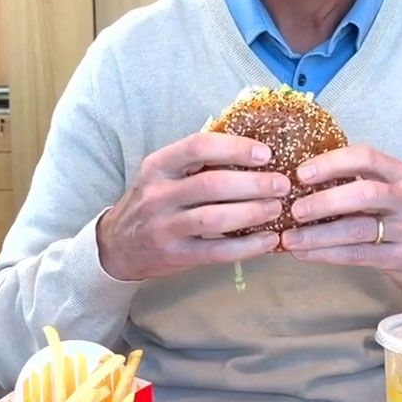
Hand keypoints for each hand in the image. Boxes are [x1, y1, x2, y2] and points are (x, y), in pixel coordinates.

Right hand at [97, 132, 289, 280]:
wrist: (118, 245)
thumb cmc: (154, 201)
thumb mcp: (165, 173)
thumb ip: (198, 161)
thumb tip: (254, 148)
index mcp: (159, 165)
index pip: (199, 146)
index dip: (235, 148)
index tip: (265, 154)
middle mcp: (159, 194)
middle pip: (213, 184)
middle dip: (254, 184)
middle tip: (282, 184)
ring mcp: (165, 227)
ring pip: (216, 218)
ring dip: (253, 213)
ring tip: (277, 208)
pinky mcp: (176, 255)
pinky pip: (218, 251)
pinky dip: (248, 246)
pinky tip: (269, 240)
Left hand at [280, 145, 401, 294]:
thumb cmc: (399, 216)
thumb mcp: (388, 191)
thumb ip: (355, 181)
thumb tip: (299, 181)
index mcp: (401, 174)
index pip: (366, 157)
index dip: (332, 162)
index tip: (302, 173)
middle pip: (364, 194)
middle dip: (324, 201)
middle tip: (294, 210)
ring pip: (358, 229)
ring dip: (318, 234)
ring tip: (289, 238)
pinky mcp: (400, 257)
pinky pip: (357, 255)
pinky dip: (326, 254)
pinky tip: (304, 254)